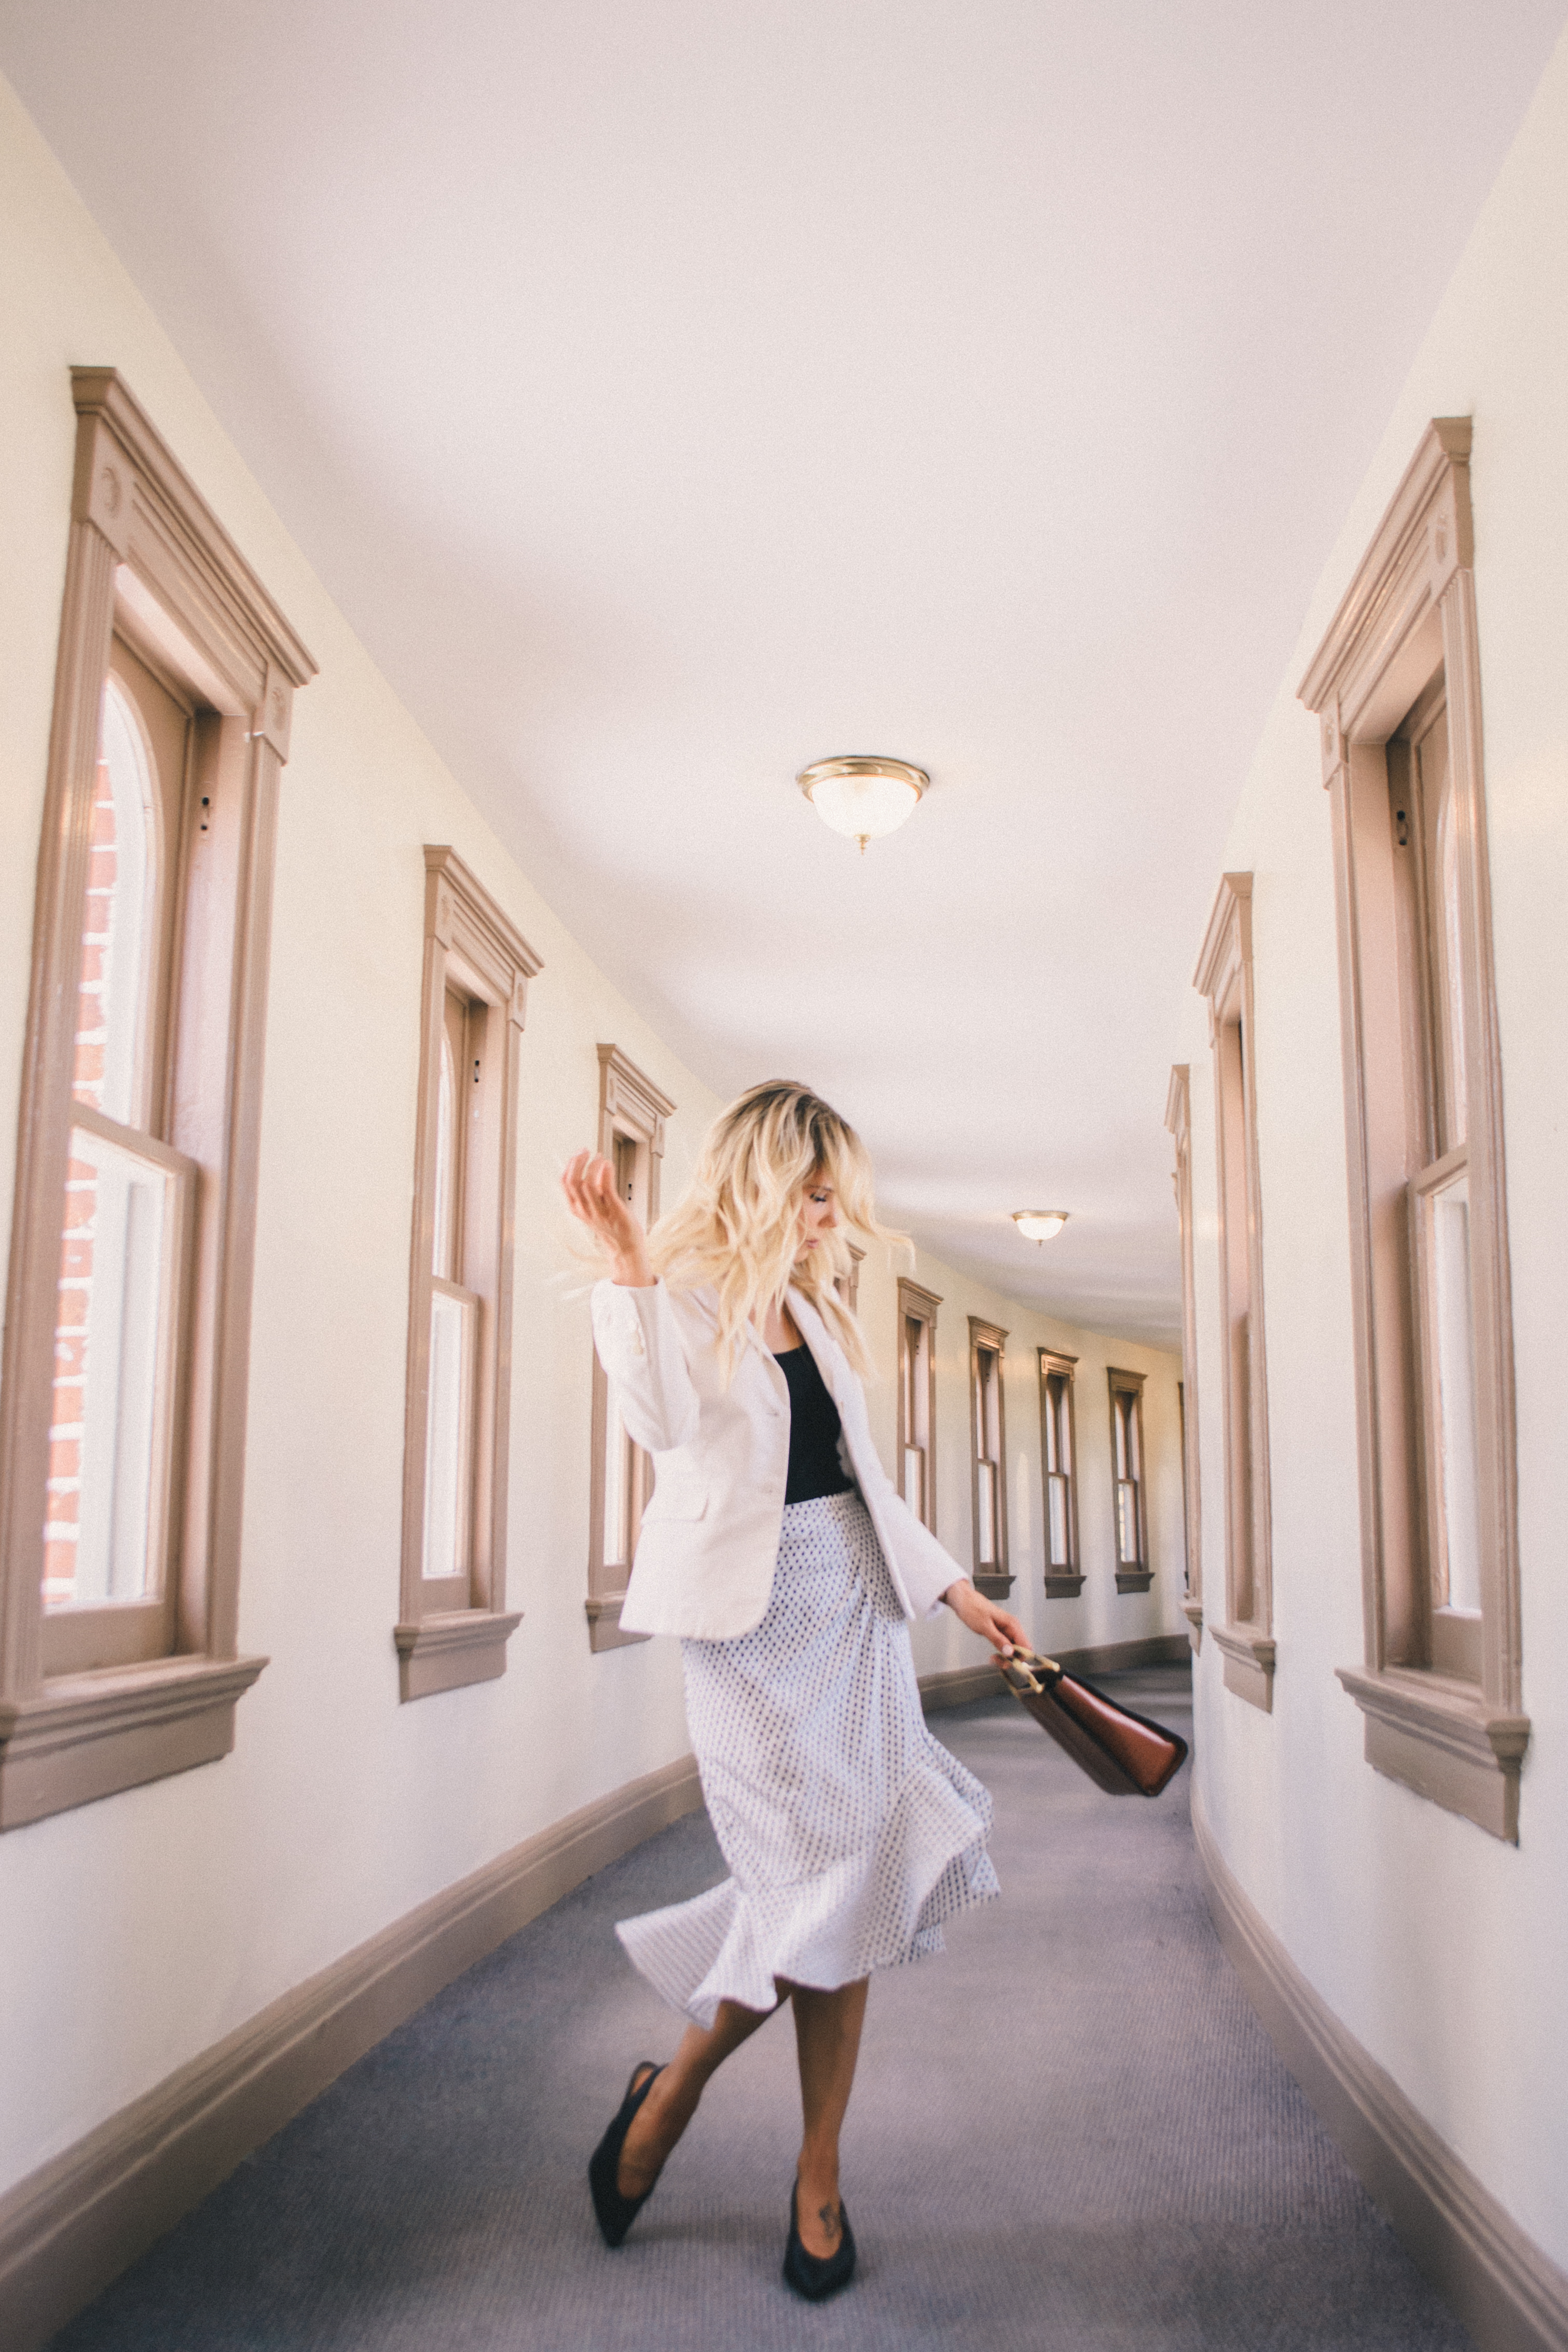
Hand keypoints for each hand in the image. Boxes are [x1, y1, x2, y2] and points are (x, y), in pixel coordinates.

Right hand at [561, 1149, 652, 1285]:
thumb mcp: (594, 1206)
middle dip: (578, 1162)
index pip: (565, 1183)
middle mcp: (584, 1210)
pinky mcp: (614, 1210)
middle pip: (573, 1182)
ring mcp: (598, 1211)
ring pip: (588, 1183)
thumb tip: (595, 1166)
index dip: (570, 1165)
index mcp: (576, 1208)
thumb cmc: (611, 1225)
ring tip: (600, 1157)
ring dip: (593, 1166)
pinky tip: (608, 1163)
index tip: (578, 1153)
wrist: (624, 1246)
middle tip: (585, 1150)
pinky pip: (606, 1189)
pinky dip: (606, 1173)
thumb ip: (593, 1188)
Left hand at [942, 1579, 1027, 1655]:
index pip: (1026, 1646)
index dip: (1020, 1657)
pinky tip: (993, 1656)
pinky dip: (1001, 1653)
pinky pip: (1006, 1647)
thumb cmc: (972, 1609)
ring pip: (1013, 1650)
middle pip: (1021, 1650)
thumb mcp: (984, 1626)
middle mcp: (1012, 1628)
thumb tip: (1010, 1652)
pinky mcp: (1000, 1633)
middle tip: (997, 1661)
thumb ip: (998, 1639)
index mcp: (1012, 1624)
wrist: (963, 1600)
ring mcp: (1007, 1631)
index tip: (1008, 1662)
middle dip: (1011, 1659)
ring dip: (1005, 1658)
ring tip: (992, 1659)